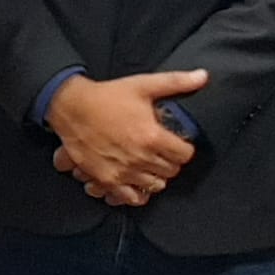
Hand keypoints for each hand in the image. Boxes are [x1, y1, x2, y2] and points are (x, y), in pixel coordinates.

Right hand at [46, 70, 203, 203]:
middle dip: (169, 161)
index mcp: (152, 137)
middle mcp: (140, 158)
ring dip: (155, 175)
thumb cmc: (107, 96)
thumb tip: (203, 76)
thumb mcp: (142, 85)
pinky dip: (137, 193)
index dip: (183, 148)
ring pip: (155, 186)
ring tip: (148, 164)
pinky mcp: (107, 180)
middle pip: (171, 172)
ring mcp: (123, 172)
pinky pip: (132, 198)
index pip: (185, 155)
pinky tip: (135, 181)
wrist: (71, 108)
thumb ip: (176, 82)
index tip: (176, 143)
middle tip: (161, 152)